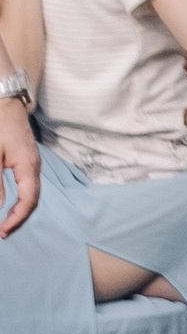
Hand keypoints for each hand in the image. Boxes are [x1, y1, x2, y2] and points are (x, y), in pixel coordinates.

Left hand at [0, 92, 38, 234]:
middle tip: (2, 231)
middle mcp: (35, 167)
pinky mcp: (27, 159)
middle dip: (18, 218)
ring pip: (30, 192)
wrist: (7, 102)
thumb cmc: (0, 126)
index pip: (28, 200)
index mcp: (28, 167)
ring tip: (5, 221)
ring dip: (19, 209)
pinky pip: (27, 184)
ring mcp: (32, 163)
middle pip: (32, 200)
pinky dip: (20, 198)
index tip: (2, 231)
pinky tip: (9, 202)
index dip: (16, 218)